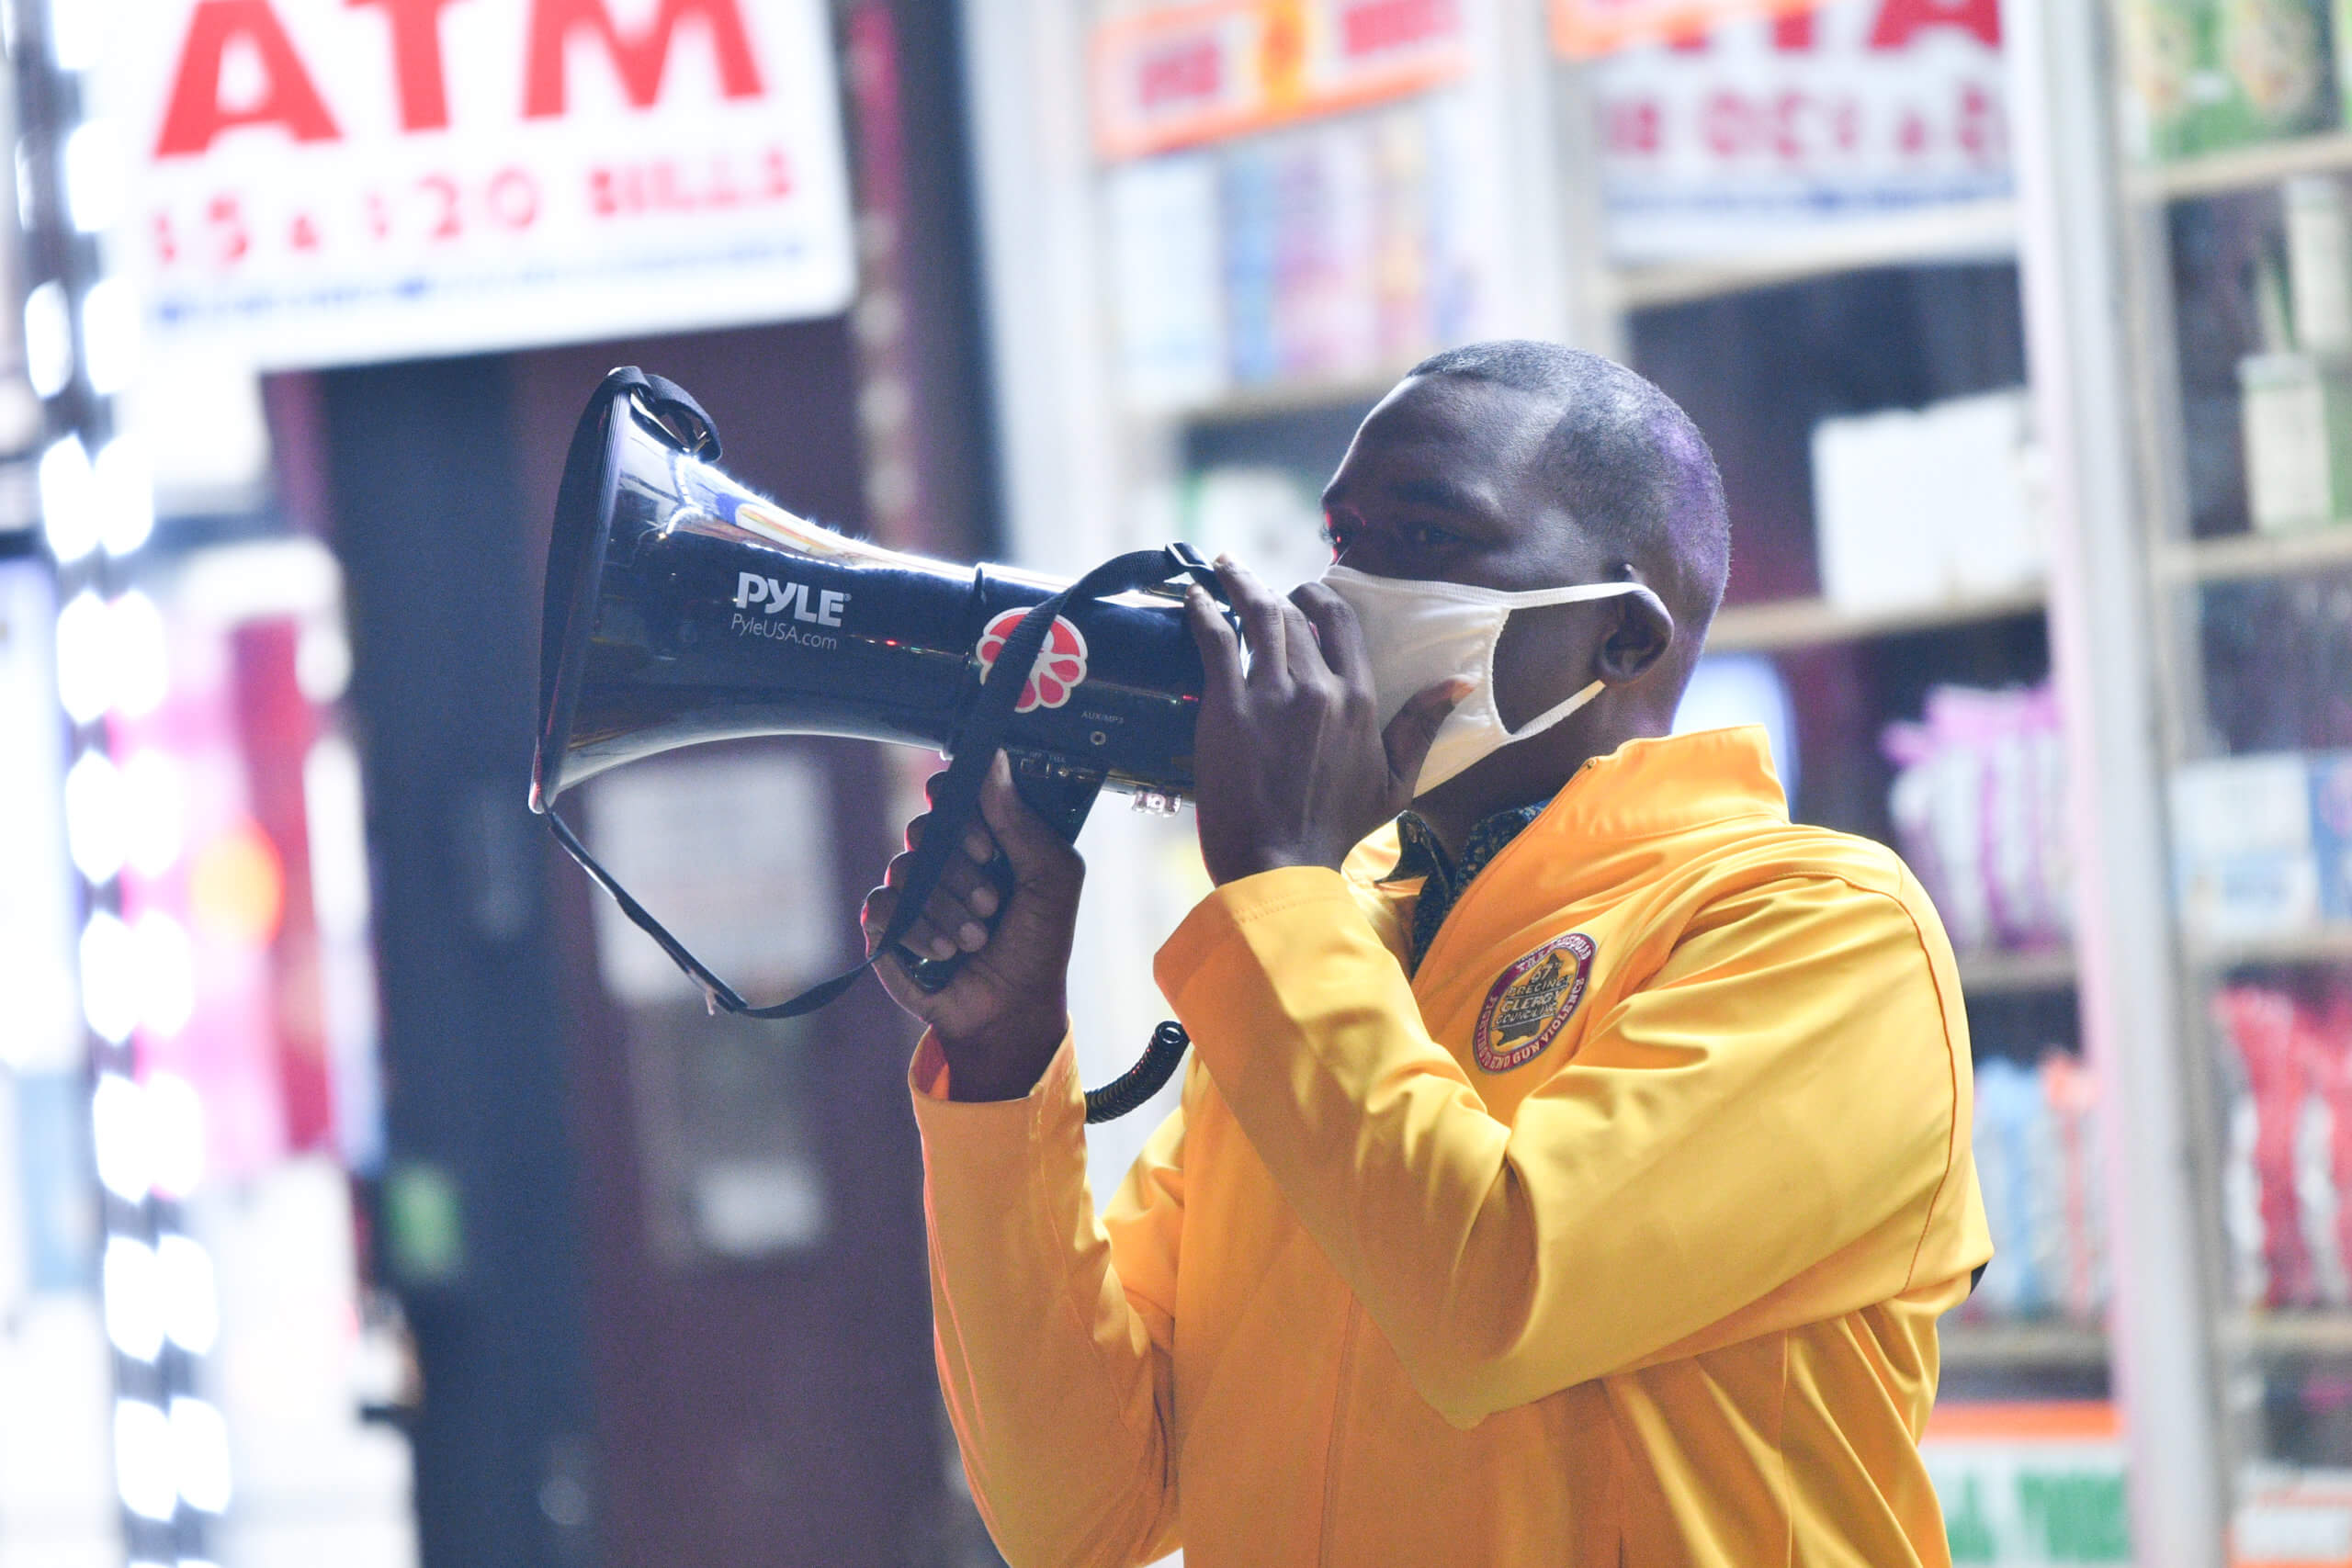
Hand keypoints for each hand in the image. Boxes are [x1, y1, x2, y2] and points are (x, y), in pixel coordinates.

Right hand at [861, 752, 1082, 1101]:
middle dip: (961, 869)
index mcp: (984, 837)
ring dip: (946, 908)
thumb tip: (993, 759)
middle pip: (926, 826)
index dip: (961, 807)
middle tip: (991, 903)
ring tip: (974, 939)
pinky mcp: (887, 924)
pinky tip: (941, 951)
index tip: (988, 847)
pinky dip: (915, 929)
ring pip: (906, 868)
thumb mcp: (1051, 879)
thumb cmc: (1038, 945)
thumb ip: (1023, 820)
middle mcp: (945, 857)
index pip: (953, 792)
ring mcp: (913, 889)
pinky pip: (882, 904)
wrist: (1010, 1010)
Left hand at [1184, 558, 1463, 885]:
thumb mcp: (1395, 783)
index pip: (1340, 622)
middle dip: (1273, 591)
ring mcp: (1270, 694)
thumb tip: (1457, 682)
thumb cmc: (1337, 831)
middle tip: (1252, 582)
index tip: (1302, 590)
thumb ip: (1421, 727)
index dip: (1319, 597)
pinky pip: (1216, 638)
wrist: (1280, 864)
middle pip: (1293, 615)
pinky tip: (1194, 593)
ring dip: (1239, 585)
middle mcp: (1318, 687)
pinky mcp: (1228, 706)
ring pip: (1257, 616)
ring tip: (1225, 568)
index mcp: (1359, 700)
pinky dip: (1203, 609)